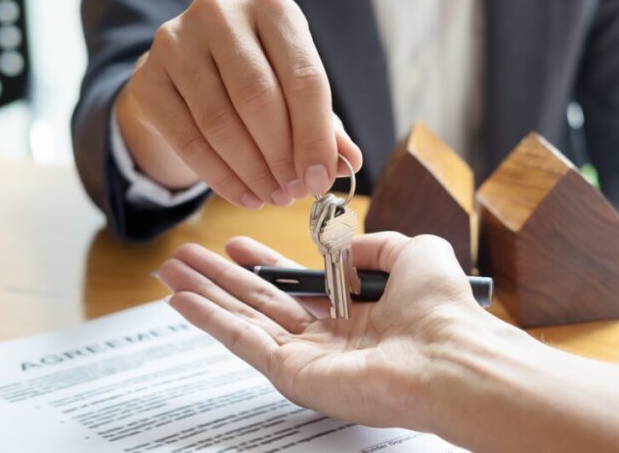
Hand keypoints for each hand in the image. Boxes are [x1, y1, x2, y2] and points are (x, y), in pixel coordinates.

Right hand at [115, 0, 362, 206]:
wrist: (187, 70)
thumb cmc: (258, 77)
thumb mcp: (296, 90)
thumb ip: (325, 124)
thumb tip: (349, 161)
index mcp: (272, 6)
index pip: (303, 77)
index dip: (315, 136)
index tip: (321, 178)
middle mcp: (220, 12)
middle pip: (258, 98)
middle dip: (282, 156)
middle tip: (295, 192)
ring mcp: (176, 41)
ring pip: (220, 122)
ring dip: (252, 171)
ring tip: (273, 196)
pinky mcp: (148, 77)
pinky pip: (188, 139)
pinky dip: (221, 177)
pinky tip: (245, 195)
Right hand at [156, 232, 489, 429]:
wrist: (449, 354)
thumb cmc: (442, 308)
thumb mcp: (414, 252)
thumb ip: (375, 244)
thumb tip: (345, 246)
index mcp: (357, 313)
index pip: (298, 286)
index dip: (265, 263)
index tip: (236, 243)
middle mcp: (329, 339)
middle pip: (261, 302)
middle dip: (221, 278)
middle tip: (184, 257)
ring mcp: (308, 359)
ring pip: (244, 320)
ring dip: (204, 295)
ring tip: (169, 271)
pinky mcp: (293, 375)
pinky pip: (243, 342)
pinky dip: (209, 319)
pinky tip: (181, 300)